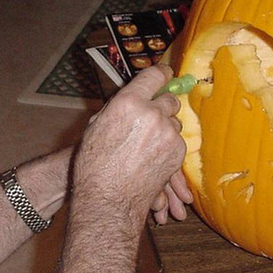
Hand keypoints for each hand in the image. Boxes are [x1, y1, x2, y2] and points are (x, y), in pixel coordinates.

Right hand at [72, 65, 186, 221]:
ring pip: (174, 121)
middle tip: (153, 116)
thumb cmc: (94, 164)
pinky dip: (169, 145)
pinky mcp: (177, 151)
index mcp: (128, 102)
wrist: (108, 199)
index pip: (153, 76)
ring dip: (165, 127)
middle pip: (169, 99)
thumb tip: (134, 96)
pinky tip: (153, 157)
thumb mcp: (97, 126)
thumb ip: (119, 107)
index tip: (167, 73)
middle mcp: (151, 113)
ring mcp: (167, 132)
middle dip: (163, 105)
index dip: (162, 73)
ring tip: (147, 144)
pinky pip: (178, 140)